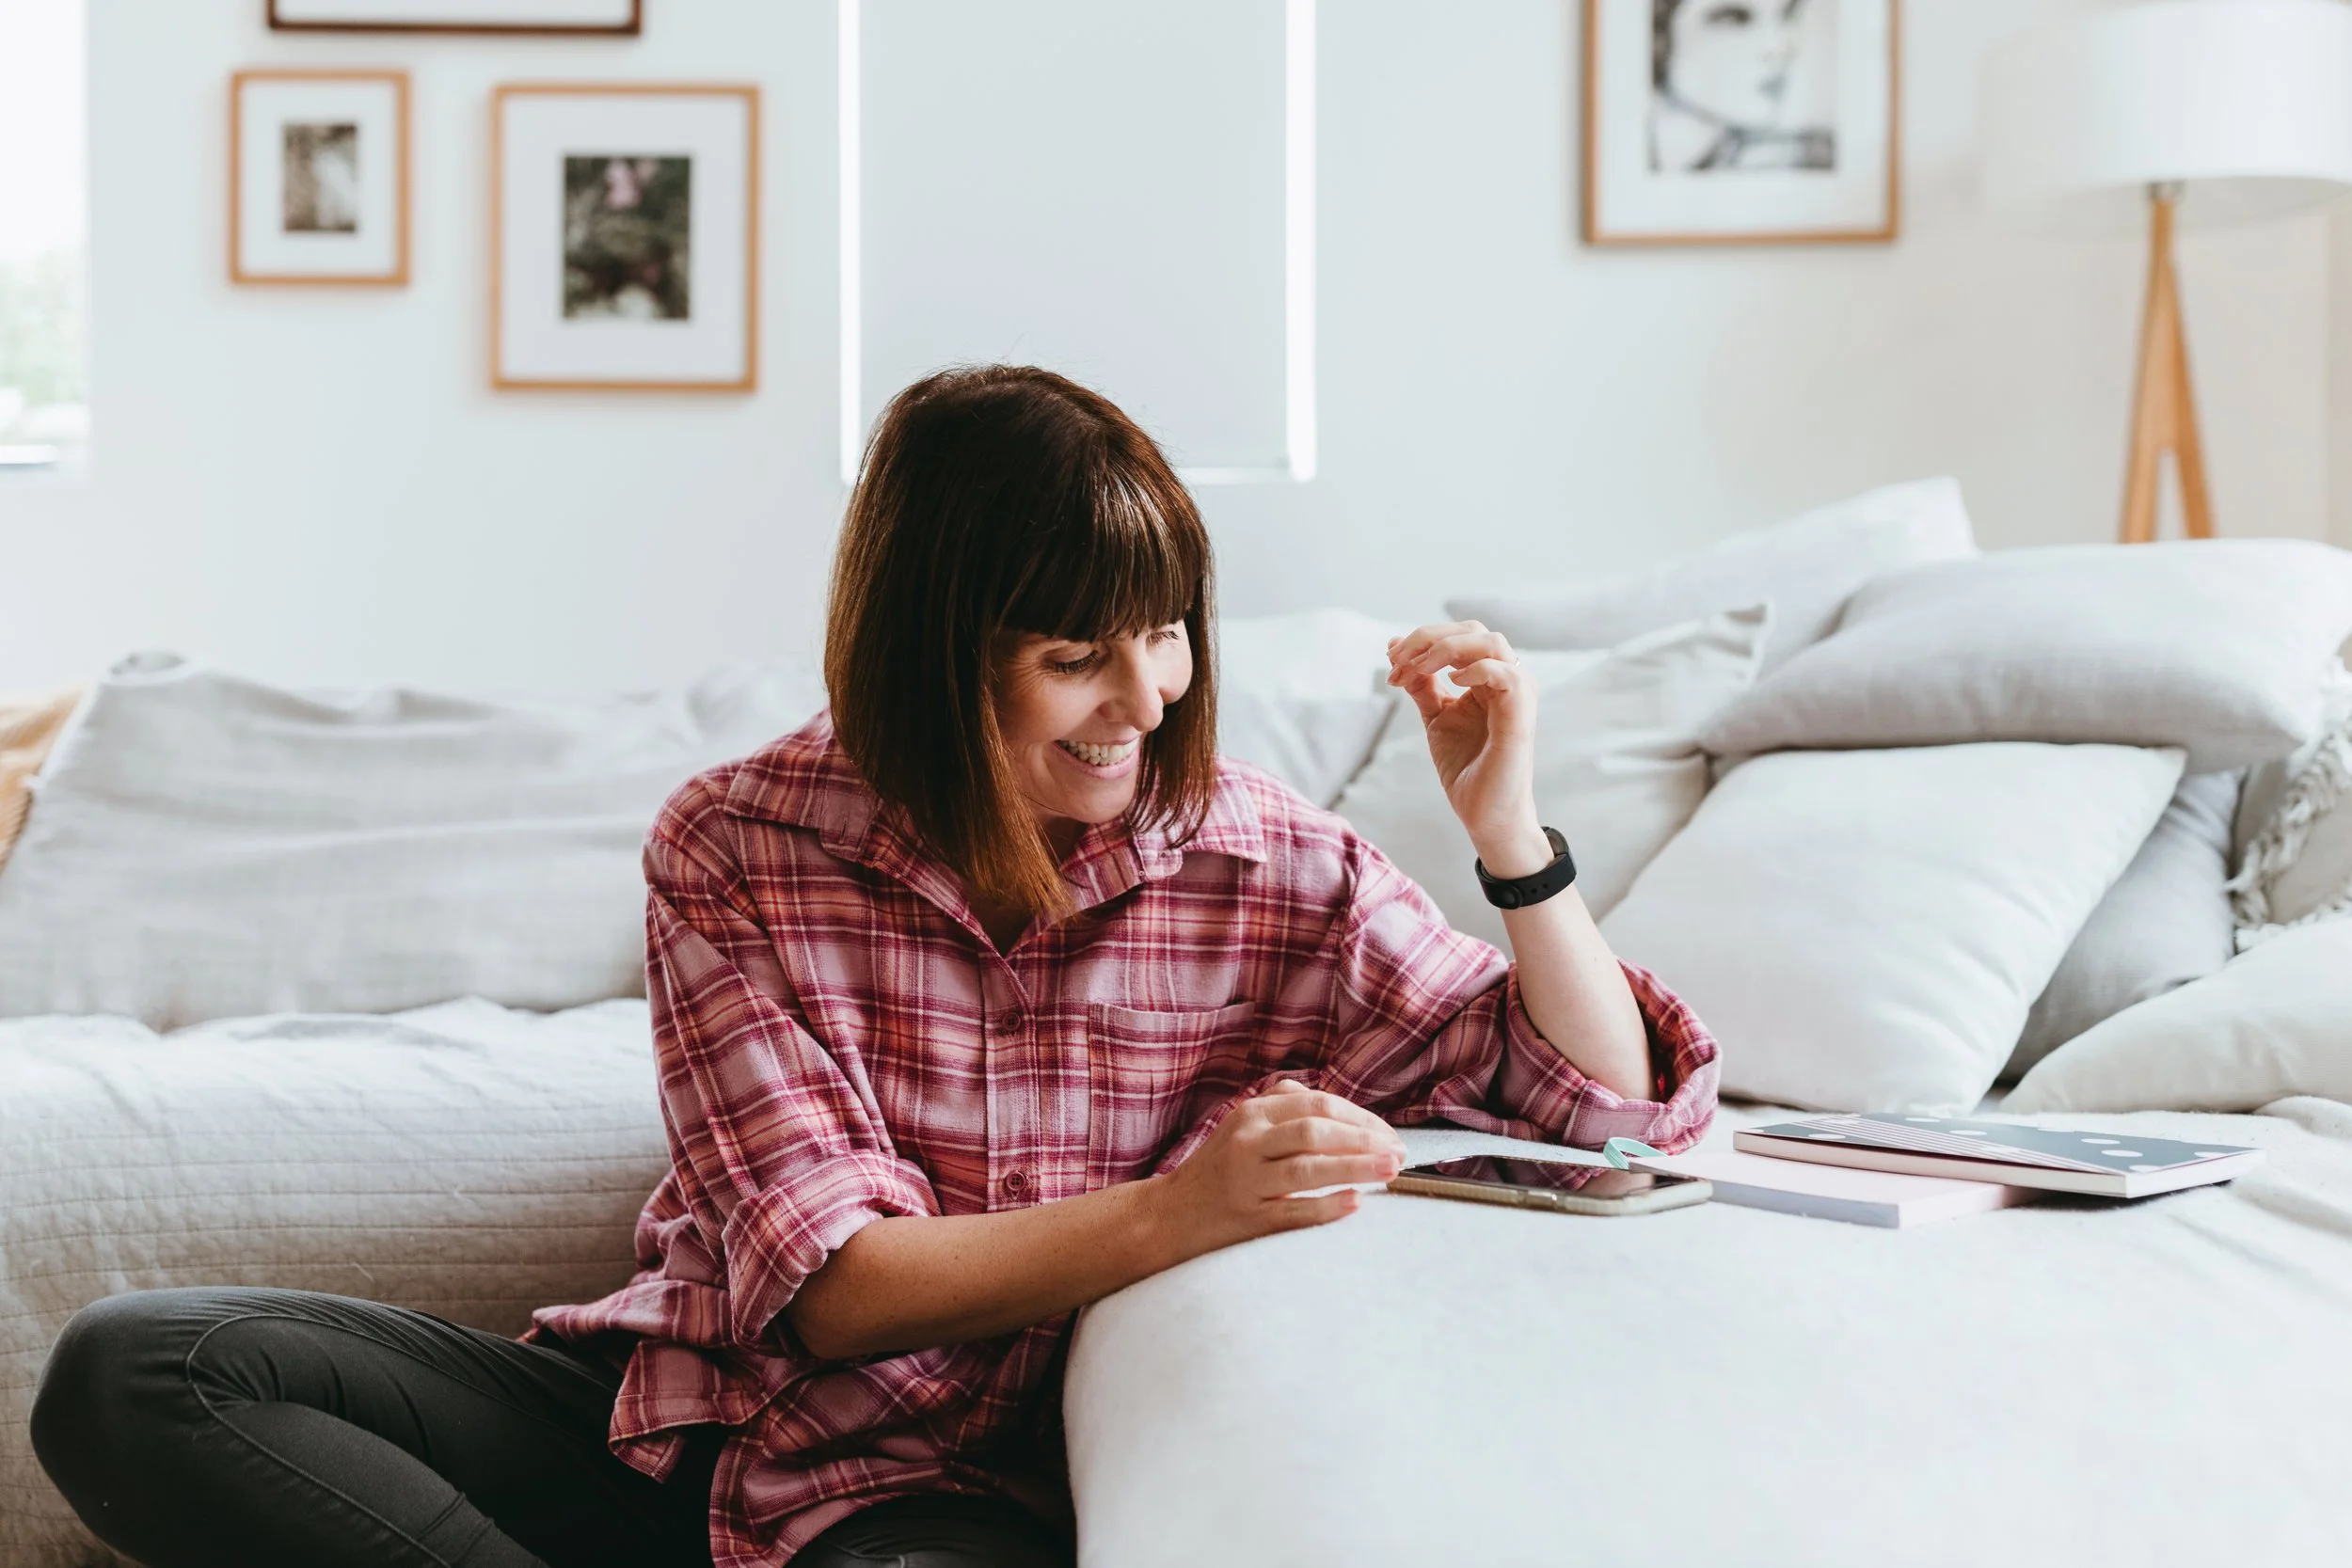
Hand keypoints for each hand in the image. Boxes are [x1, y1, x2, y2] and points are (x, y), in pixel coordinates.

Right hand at [1153, 1081, 1406, 1256]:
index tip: (1390, 1134)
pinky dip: (1327, 1206)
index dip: (1361, 1117)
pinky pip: (1294, 1211)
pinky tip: (1356, 1203)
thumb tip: (1354, 1118)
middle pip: (1316, 1130)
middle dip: (1365, 1139)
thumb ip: (1288, 1114)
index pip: (1318, 1104)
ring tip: (1390, 1170)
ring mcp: (1246, 1180)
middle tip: (1399, 1153)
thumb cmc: (1219, 1172)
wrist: (1169, 1216)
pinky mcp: (1247, 1217)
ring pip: (1309, 1167)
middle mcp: (1247, 1141)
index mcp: (1252, 1113)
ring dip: (1357, 1167)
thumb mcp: (1245, 1129)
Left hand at [1386, 621, 1551, 876]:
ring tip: (1418, 669)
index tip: (1390, 661)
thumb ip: (1422, 684)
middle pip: (1473, 631)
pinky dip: (1476, 670)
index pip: (1460, 636)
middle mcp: (1506, 680)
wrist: (1484, 814)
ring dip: (1446, 648)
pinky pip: (1506, 674)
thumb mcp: (1436, 717)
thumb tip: (1395, 649)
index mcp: (1488, 678)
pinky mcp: (1521, 715)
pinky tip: (1452, 683)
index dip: (1422, 640)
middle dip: (1428, 638)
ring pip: (1491, 643)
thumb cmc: (1466, 768)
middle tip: (1397, 661)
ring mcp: (1517, 695)